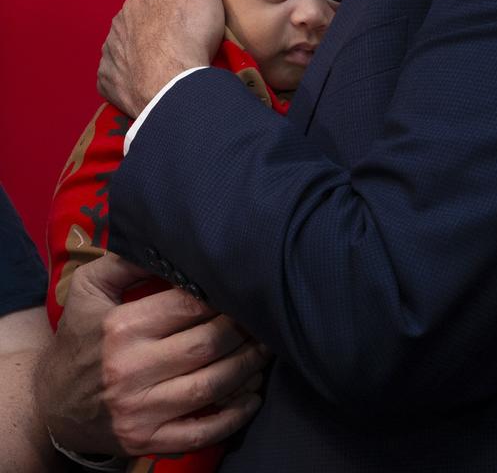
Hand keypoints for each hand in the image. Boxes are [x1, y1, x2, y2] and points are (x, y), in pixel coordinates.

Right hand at [38, 253, 269, 456]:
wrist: (49, 404)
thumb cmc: (78, 337)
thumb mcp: (88, 289)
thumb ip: (125, 260)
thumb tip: (167, 237)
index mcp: (121, 327)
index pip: (188, 306)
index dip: (222, 297)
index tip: (242, 288)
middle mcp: (131, 370)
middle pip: (206, 345)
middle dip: (243, 329)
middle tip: (265, 317)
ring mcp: (140, 410)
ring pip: (210, 386)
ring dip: (247, 367)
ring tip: (266, 350)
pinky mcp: (146, 441)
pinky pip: (199, 433)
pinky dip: (232, 418)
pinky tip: (252, 398)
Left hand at [98, 0, 223, 117]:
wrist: (175, 85)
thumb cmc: (190, 31)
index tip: (201, 9)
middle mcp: (122, 19)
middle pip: (148, 15)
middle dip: (166, 22)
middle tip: (194, 37)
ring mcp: (115, 51)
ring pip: (135, 43)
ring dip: (153, 48)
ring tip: (179, 60)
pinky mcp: (113, 80)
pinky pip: (124, 73)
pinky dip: (138, 74)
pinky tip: (157, 77)